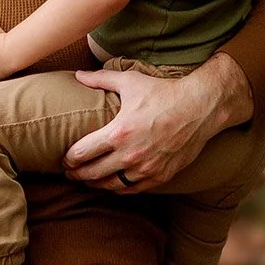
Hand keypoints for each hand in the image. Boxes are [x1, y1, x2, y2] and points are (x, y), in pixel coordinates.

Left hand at [63, 51, 253, 188]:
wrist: (200, 108)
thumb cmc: (164, 92)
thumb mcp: (130, 81)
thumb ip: (100, 79)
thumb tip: (78, 75)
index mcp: (118, 133)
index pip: (82, 153)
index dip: (69, 159)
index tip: (64, 159)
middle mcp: (130, 155)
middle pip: (92, 173)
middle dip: (76, 174)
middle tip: (69, 173)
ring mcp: (145, 168)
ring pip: (111, 185)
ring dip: (95, 185)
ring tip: (87, 180)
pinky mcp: (160, 175)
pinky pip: (132, 189)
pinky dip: (118, 188)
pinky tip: (112, 184)